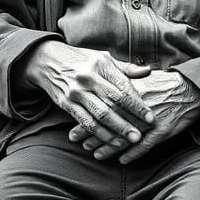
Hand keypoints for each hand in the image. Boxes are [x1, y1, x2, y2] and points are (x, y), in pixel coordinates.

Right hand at [18, 42, 153, 146]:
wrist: (49, 60)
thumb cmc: (82, 59)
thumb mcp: (103, 58)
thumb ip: (126, 68)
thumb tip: (148, 72)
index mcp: (101, 64)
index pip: (123, 87)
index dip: (138, 105)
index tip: (150, 117)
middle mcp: (88, 77)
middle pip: (113, 103)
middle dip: (129, 120)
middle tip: (142, 135)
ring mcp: (76, 91)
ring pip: (99, 114)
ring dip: (116, 130)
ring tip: (129, 141)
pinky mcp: (66, 103)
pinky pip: (85, 122)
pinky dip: (99, 134)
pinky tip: (110, 141)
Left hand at [68, 70, 199, 163]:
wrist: (191, 90)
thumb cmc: (164, 84)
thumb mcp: (141, 78)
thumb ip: (121, 84)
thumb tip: (100, 90)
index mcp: (130, 90)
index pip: (101, 106)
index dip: (86, 117)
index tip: (73, 126)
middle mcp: (136, 105)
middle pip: (108, 122)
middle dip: (90, 133)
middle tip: (76, 141)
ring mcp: (149, 119)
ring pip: (124, 136)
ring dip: (108, 147)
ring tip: (96, 154)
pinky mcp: (162, 130)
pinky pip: (145, 145)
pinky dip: (133, 154)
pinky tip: (122, 161)